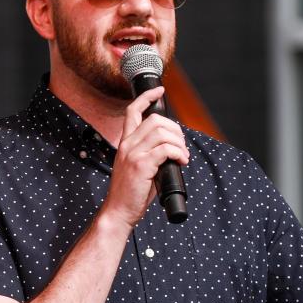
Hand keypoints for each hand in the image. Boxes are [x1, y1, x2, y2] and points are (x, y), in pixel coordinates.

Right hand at [101, 86, 189, 227]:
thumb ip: (151, 154)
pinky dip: (178, 153)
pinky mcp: (141, 165)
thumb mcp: (138, 167)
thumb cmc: (131, 193)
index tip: (159, 90)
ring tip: (183, 156)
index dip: (147, 97)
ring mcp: (133, 154)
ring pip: (163, 133)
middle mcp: (127, 145)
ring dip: (179, 143)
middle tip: (181, 146)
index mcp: (125, 143)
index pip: (133, 111)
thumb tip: (173, 149)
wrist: (119, 211)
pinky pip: (166, 149)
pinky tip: (181, 161)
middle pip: (155, 120)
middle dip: (175, 129)